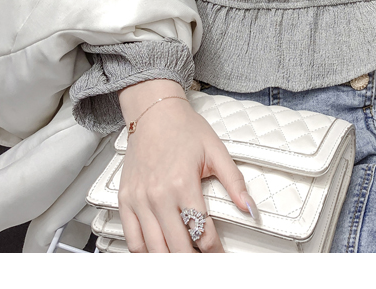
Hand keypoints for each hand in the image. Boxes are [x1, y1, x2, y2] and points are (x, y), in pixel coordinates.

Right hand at [117, 79, 258, 252]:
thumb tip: (249, 208)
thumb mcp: (216, 151)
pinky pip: (132, 240)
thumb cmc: (183, 128)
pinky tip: (158, 254)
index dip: (216, 252)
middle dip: (195, 261)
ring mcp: (139, 200)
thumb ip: (234, 182)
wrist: (153, 112)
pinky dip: (144, 254)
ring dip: (171, 260)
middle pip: (178, 247)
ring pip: (154, 249)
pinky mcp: (126, 200)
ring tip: (185, 260)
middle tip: (205, 263)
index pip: (202, 233)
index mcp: (183, 183)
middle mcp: (158, 195)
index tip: (222, 256)